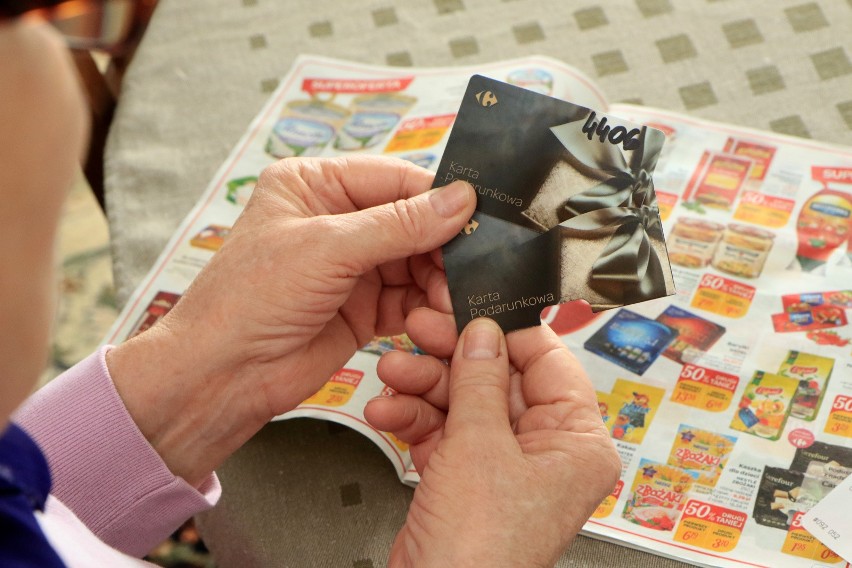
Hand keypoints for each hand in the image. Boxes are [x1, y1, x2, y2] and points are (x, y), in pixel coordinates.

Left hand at [106, 156, 474, 485]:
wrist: (222, 377)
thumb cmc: (250, 299)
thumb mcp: (326, 250)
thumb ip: (398, 225)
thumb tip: (461, 199)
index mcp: (314, 185)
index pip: (392, 178)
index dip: (437, 196)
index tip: (480, 213)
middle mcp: (336, 221)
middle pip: (412, 222)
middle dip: (444, 245)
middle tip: (479, 264)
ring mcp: (351, 267)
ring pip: (417, 263)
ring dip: (441, 280)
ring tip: (460, 297)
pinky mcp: (363, 309)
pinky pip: (410, 300)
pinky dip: (429, 309)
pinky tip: (443, 317)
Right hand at [365, 316, 619, 566]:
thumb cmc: (481, 553)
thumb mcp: (478, 446)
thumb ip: (479, 381)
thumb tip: (483, 334)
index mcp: (575, 443)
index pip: (549, 363)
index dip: (507, 333)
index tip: (474, 310)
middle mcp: (545, 452)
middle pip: (499, 380)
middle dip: (451, 358)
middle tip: (422, 331)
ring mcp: (503, 466)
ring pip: (465, 402)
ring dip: (424, 386)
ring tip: (394, 373)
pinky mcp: (467, 478)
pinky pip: (444, 431)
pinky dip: (414, 418)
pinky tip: (388, 410)